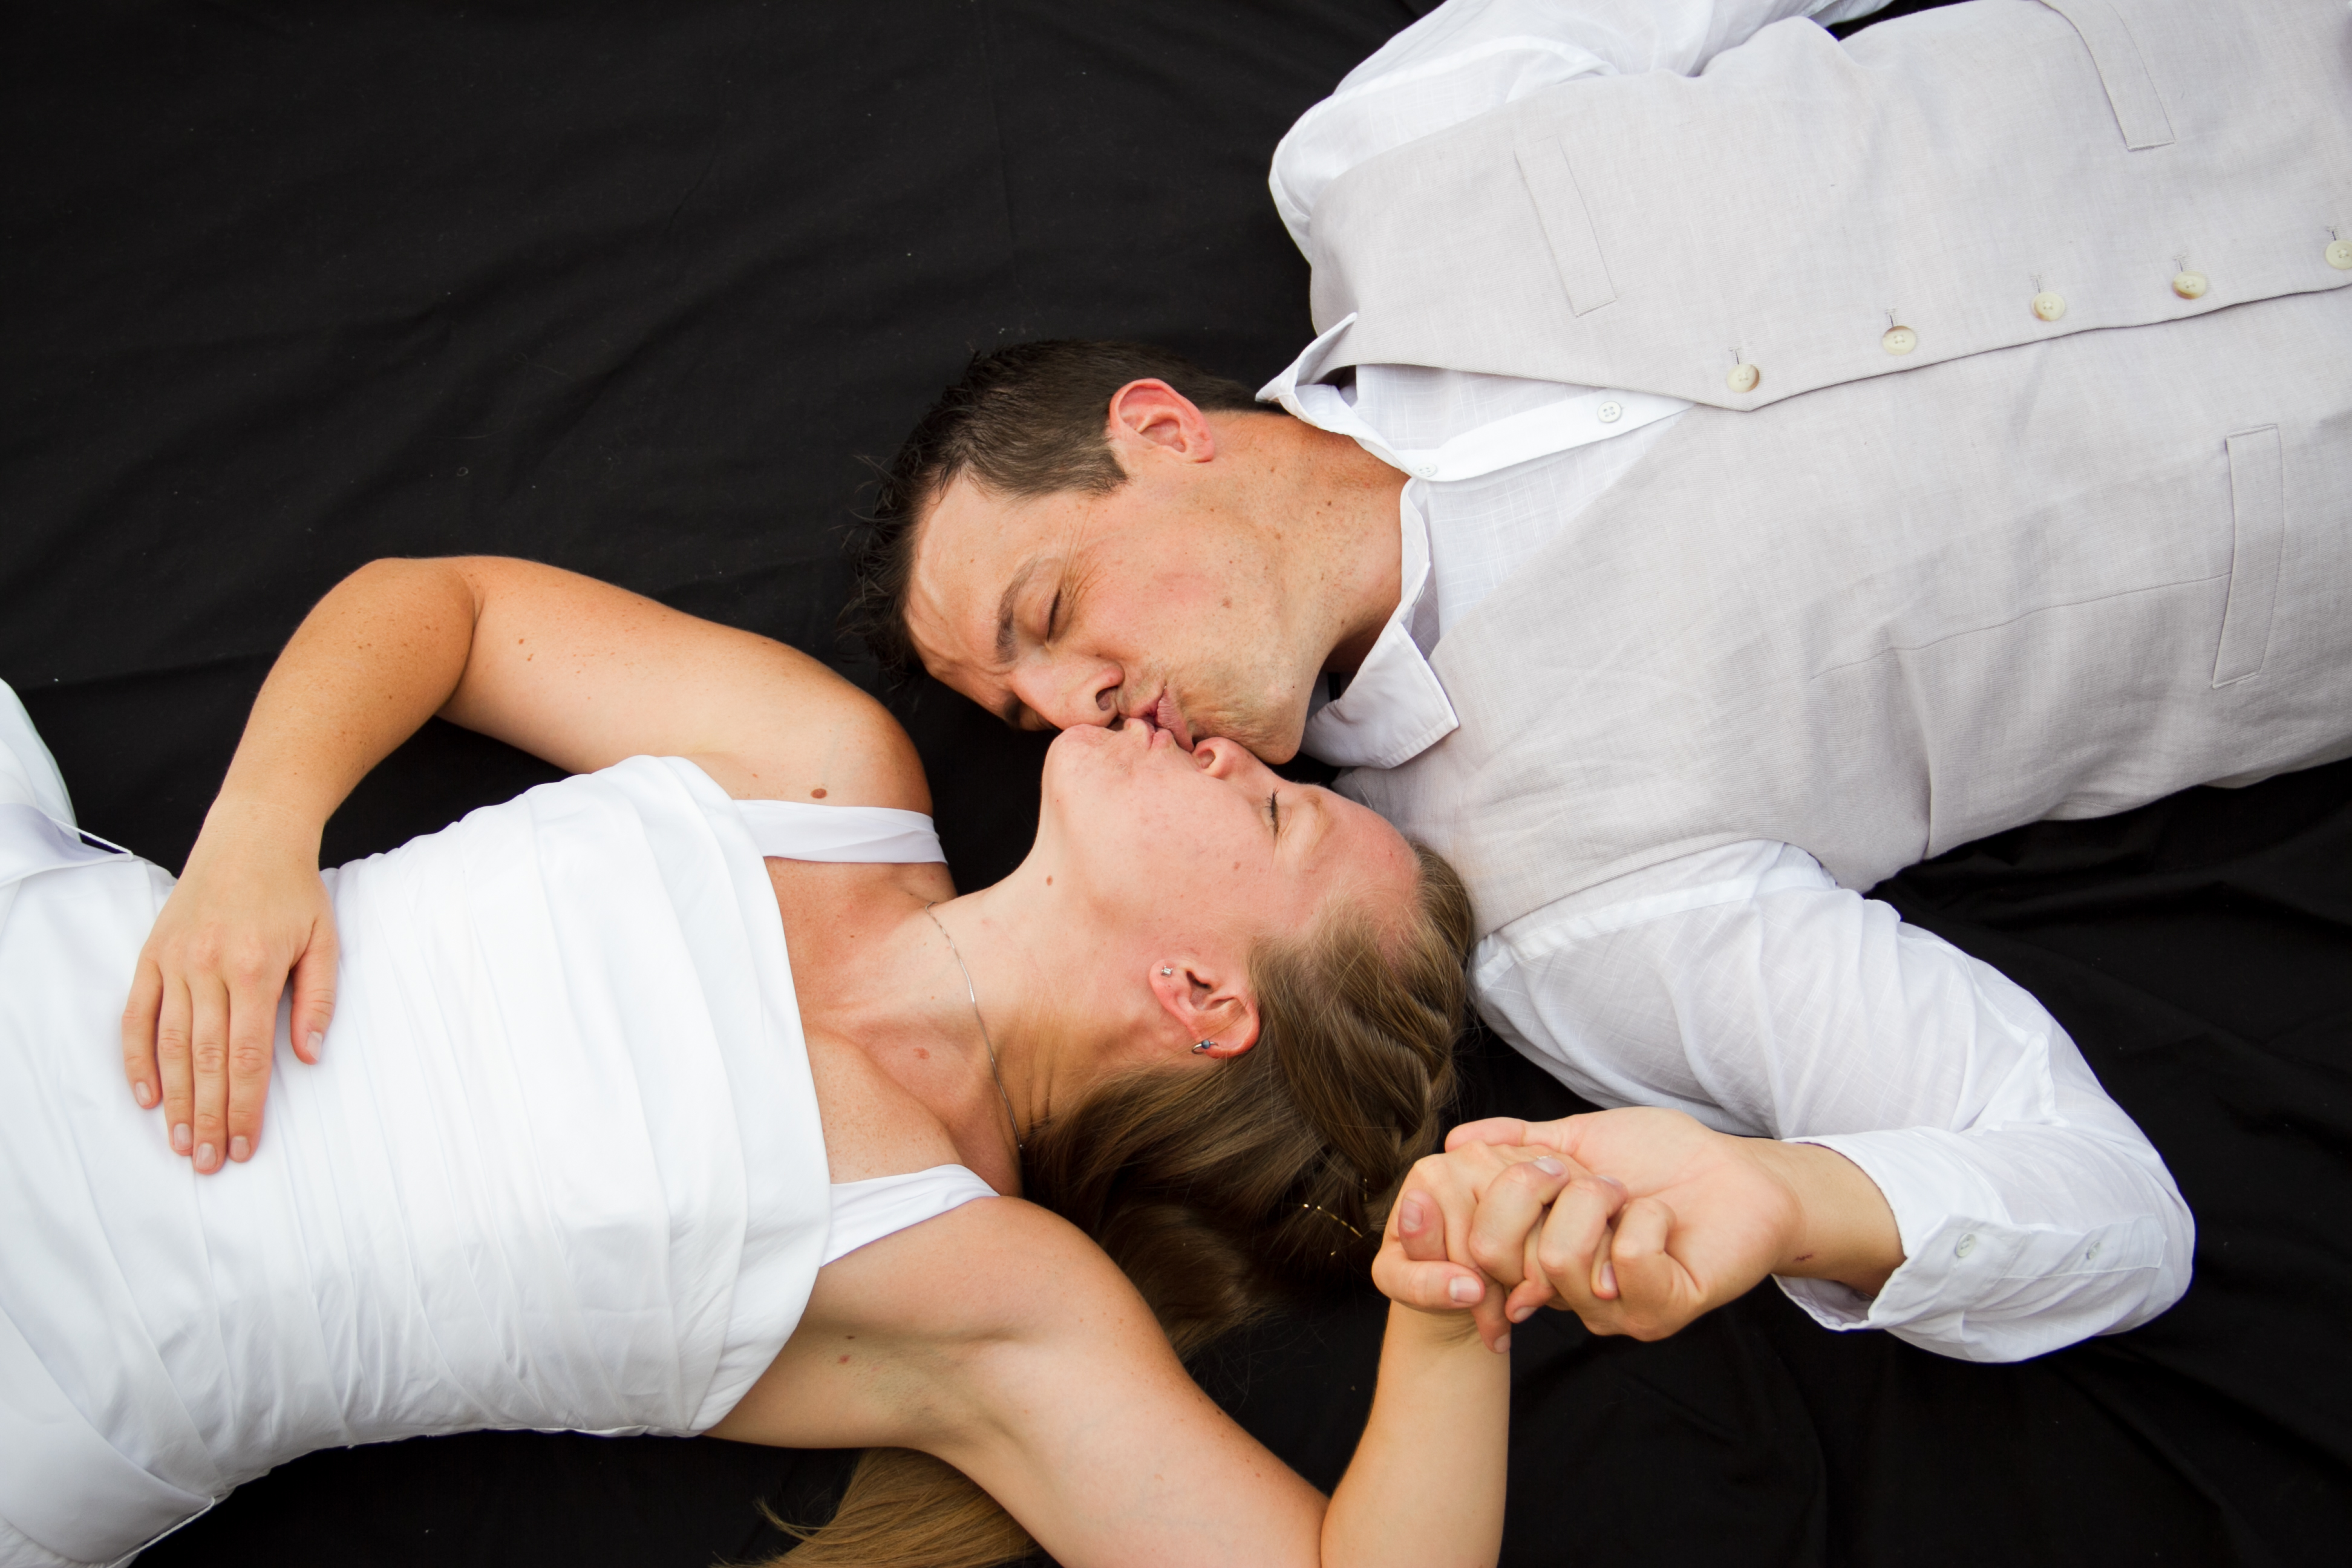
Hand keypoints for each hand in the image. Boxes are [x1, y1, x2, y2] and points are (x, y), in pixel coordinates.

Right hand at [120, 798, 336, 1172]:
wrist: (251, 837)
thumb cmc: (294, 893)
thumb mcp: (324, 942)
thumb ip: (316, 1001)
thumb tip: (308, 1057)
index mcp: (253, 969)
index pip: (246, 1057)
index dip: (244, 1107)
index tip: (244, 1145)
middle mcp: (206, 968)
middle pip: (205, 1061)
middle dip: (206, 1117)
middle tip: (208, 1162)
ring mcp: (173, 962)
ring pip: (169, 1046)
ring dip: (174, 1100)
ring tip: (179, 1144)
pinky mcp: (151, 955)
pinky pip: (136, 1016)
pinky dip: (137, 1058)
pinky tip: (146, 1096)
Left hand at [1371, 1141, 1618, 1352]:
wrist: (1451, 1264)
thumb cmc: (1423, 1269)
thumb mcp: (1403, 1283)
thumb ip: (1421, 1284)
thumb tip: (1465, 1286)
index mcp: (1433, 1175)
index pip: (1473, 1242)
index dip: (1483, 1296)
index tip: (1489, 1329)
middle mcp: (1473, 1154)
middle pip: (1515, 1229)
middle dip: (1514, 1285)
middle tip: (1509, 1317)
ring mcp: (1517, 1154)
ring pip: (1549, 1226)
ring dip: (1546, 1275)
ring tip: (1529, 1302)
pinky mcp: (1555, 1164)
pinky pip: (1577, 1211)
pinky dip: (1576, 1251)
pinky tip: (1557, 1278)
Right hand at [1448, 1109, 1895, 1343]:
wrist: (1741, 1172)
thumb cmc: (1664, 1158)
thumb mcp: (1578, 1138)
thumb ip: (1517, 1142)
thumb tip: (1456, 1139)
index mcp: (1540, 1258)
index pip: (1475, 1244)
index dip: (1498, 1193)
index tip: (1546, 1166)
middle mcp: (1566, 1296)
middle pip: (1500, 1252)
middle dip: (1548, 1188)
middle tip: (1601, 1182)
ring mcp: (1611, 1311)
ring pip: (1561, 1256)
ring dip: (1603, 1203)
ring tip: (1635, 1200)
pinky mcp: (1659, 1311)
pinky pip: (1626, 1262)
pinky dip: (1648, 1220)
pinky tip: (1665, 1222)